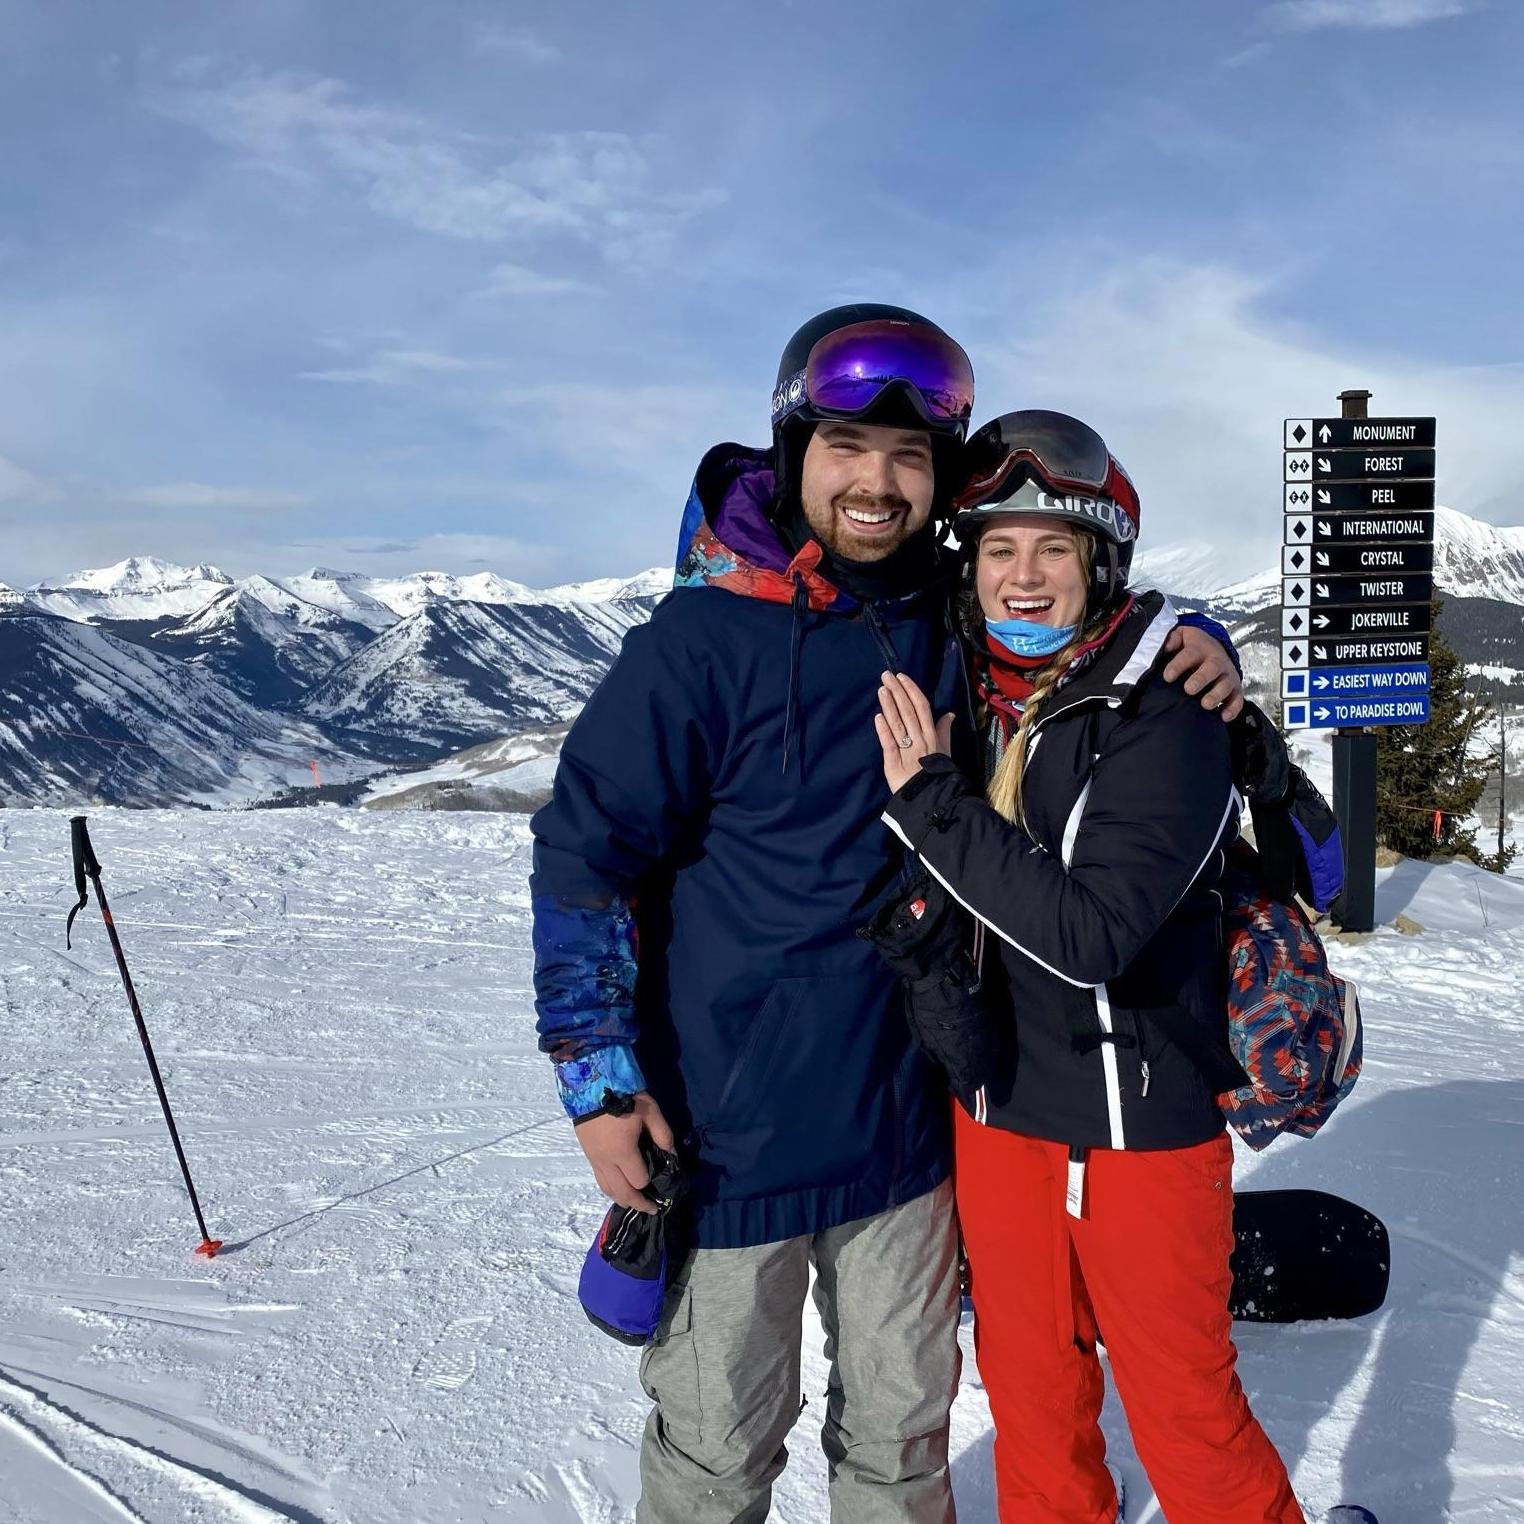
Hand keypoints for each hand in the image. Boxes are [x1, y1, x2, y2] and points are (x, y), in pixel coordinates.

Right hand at [575, 1093, 674, 1214]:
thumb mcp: (649, 1110)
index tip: (660, 1184)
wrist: (590, 1084)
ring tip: (633, 1203)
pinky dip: (610, 1188)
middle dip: (637, 1203)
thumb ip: (663, 1134)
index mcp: (622, 1152)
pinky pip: (599, 1179)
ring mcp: (594, 1159)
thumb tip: (671, 1154)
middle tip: (651, 1209)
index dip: (649, 1184)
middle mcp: (606, 1161)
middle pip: (621, 1192)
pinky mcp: (587, 1153)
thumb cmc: (623, 1096)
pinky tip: (617, 1186)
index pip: (638, 1180)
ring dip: (621, 1199)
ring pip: (606, 1189)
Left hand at [876, 671, 954, 792]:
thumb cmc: (938, 775)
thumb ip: (945, 731)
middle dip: (897, 691)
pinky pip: (889, 743)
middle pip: (908, 710)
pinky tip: (878, 716)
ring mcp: (906, 750)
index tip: (901, 677)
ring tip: (881, 689)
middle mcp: (919, 739)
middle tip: (885, 675)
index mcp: (932, 735)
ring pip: (897, 723)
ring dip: (889, 705)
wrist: (933, 799)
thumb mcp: (945, 751)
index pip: (922, 707)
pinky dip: (883, 729)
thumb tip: (949, 714)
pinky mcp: (893, 763)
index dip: (911, 690)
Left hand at [1162, 626, 1243, 720]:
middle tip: (1189, 689)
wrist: (1215, 648)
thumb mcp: (1182, 636)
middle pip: (1211, 668)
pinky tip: (1223, 716)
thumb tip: (1165, 646)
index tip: (1167, 677)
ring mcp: (1227, 675)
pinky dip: (1232, 708)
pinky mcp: (1235, 689)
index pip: (1189, 655)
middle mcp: (1217, 661)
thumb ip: (1172, 639)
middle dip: (1201, 679)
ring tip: (1205, 704)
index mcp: (1200, 648)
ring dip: (1216, 695)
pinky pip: (1238, 699)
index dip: (1178, 665)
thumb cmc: (1192, 647)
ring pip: (1226, 684)